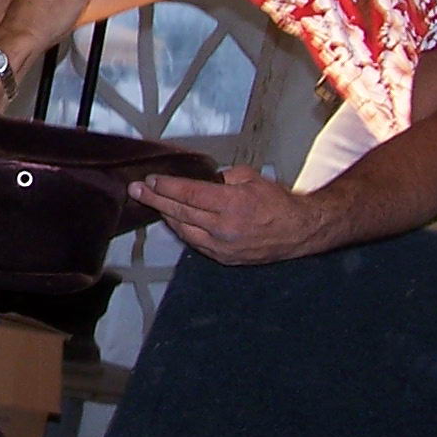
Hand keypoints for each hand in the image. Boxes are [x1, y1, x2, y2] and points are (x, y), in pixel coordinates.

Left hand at [129, 165, 342, 264]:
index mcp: (232, 204)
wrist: (299, 232)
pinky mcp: (224, 258)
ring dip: (166, 215)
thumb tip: (199, 180)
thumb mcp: (251, 178)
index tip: (150, 180)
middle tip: (136, 190)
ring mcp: (222, 247)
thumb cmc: (277, 202)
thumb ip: (222, 178)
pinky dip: (183, 229)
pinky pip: (195, 242)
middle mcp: (224, 228)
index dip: (166, 187)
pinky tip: (174, 219)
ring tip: (151, 202)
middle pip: (180, 212)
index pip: (189, 194)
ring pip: (184, 230)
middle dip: (155, 200)